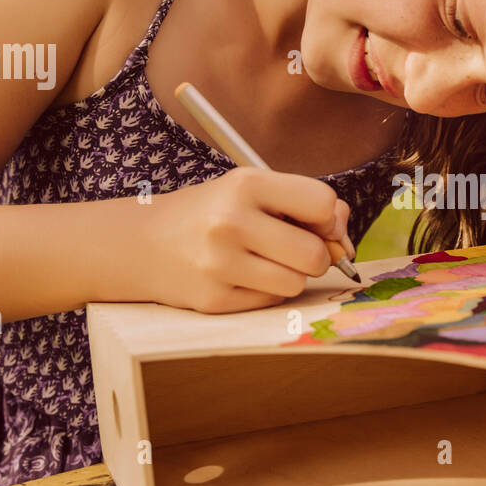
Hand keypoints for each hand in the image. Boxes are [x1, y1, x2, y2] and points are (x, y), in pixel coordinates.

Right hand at [148, 167, 355, 313]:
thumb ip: (306, 206)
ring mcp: (219, 264)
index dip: (328, 218)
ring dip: (290, 276)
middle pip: (315, 254)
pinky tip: (240, 276)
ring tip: (262, 260)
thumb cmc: (212, 213)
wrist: (142, 244)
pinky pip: (271, 301)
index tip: (314, 222)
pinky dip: (266, 291)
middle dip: (315, 256)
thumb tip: (344, 243)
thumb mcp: (252, 191)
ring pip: (296, 284)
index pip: (322, 203)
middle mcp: (230, 222)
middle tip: (292, 248)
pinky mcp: (213, 300)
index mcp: (245, 184)